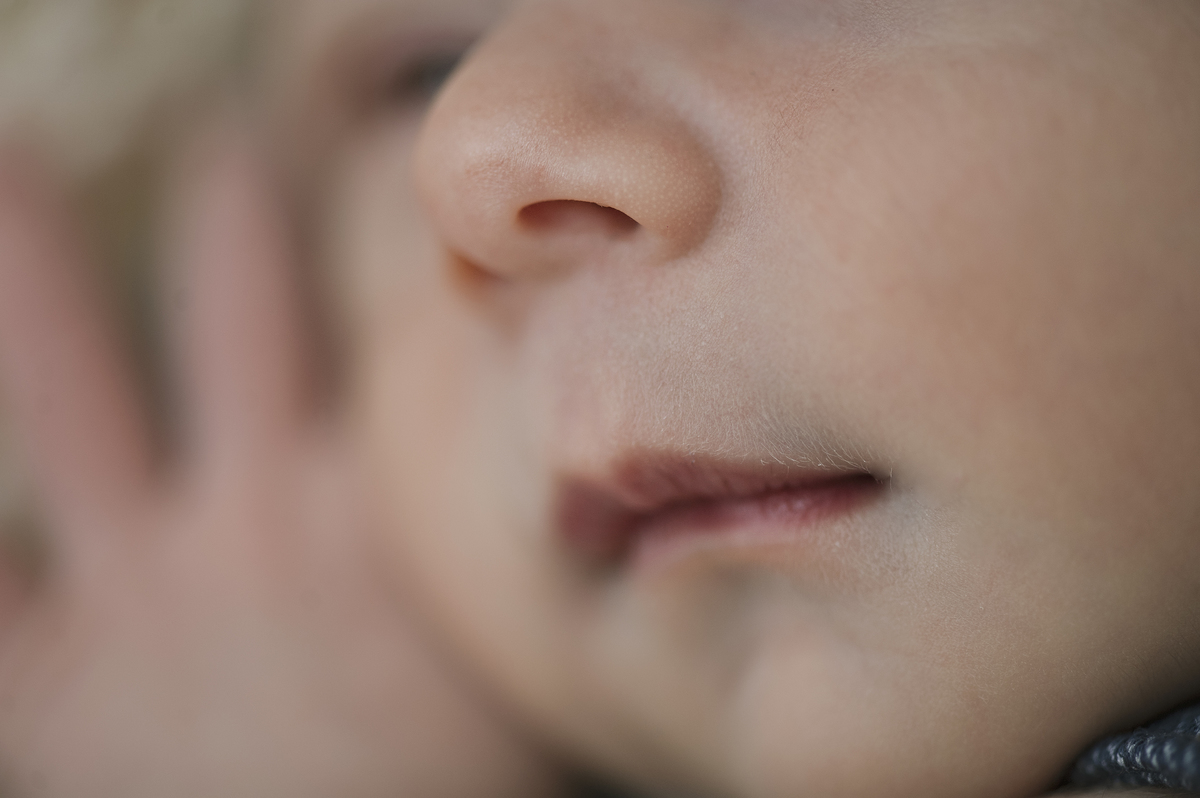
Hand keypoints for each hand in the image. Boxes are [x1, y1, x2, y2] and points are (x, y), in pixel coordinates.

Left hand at [0, 126, 555, 797]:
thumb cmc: (450, 789)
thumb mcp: (504, 651)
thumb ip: (501, 534)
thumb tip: (544, 442)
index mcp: (379, 515)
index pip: (386, 317)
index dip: (382, 232)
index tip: (367, 170)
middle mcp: (256, 524)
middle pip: (231, 301)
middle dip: (223, 205)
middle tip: (212, 132)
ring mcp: (139, 594)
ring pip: (59, 391)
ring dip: (23, 273)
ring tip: (5, 156)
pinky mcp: (41, 693)